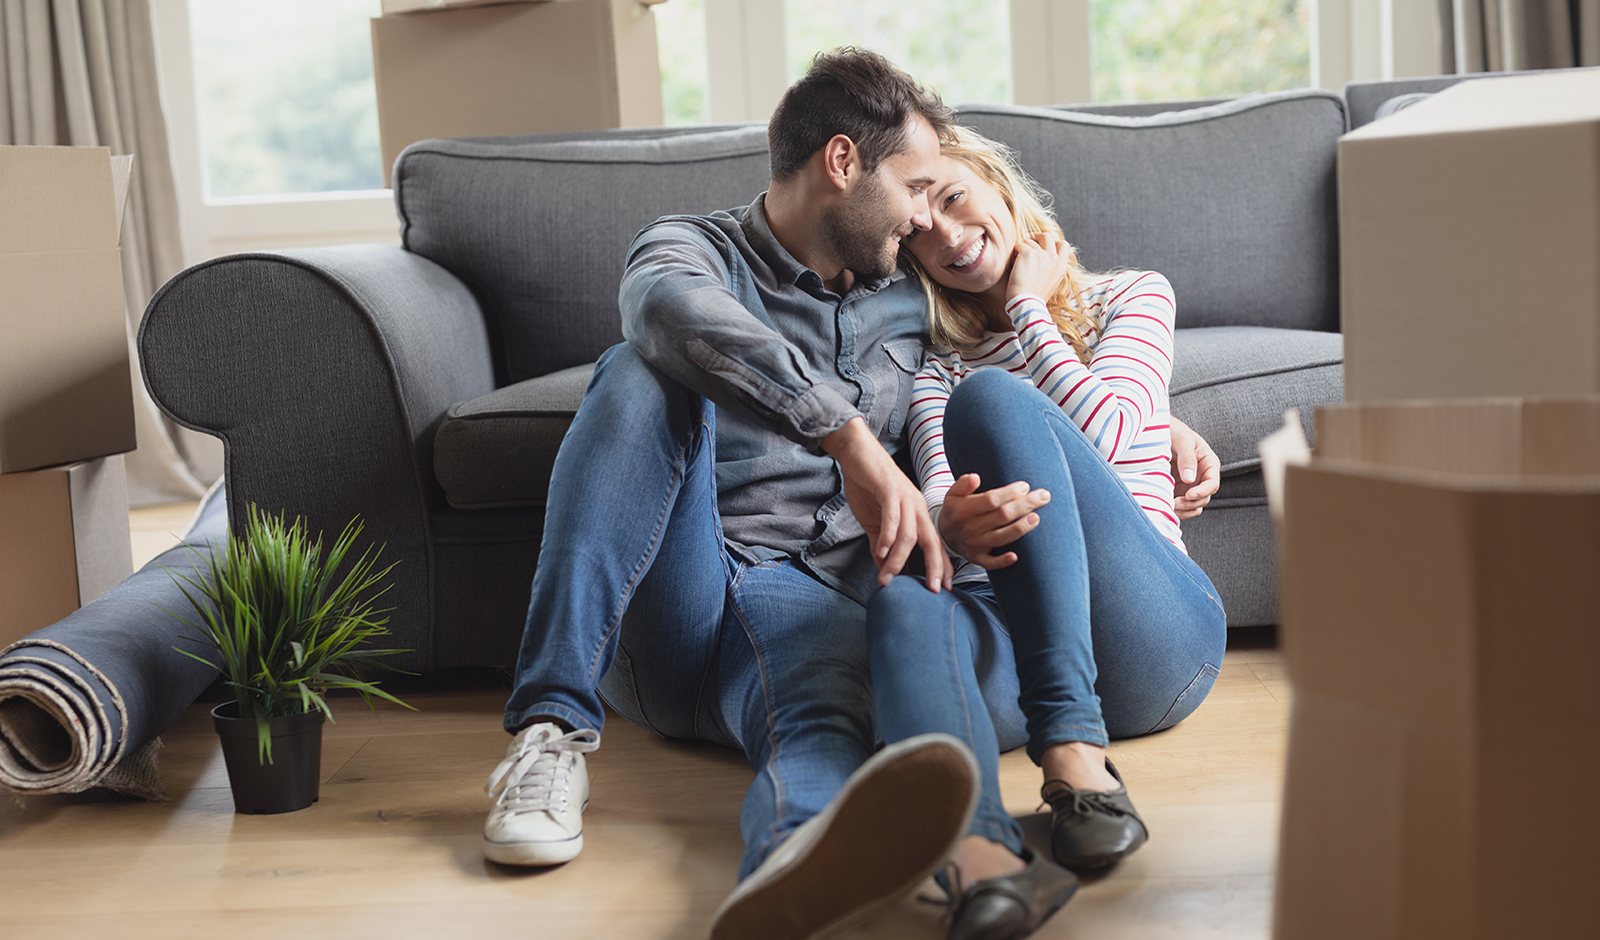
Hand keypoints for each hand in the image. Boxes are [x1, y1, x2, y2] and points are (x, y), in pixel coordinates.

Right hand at [822, 417, 949, 590]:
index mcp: (917, 514)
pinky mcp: (889, 490)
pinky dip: (887, 536)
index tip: (944, 588)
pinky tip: (881, 552)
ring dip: (898, 559)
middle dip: (935, 566)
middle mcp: (917, 507)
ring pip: (908, 535)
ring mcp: (905, 498)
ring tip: (887, 578)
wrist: (857, 453)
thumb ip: (880, 545)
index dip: (941, 565)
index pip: (934, 544)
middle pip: (931, 541)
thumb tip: (883, 568)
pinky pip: (892, 517)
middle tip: (933, 589)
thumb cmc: (868, 486)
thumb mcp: (875, 522)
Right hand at [936, 473, 1049, 569]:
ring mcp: (974, 545)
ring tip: (1036, 518)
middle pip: (1001, 516)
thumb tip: (975, 477)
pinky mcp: (978, 558)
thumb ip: (963, 484)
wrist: (944, 535)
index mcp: (963, 510)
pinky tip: (1015, 556)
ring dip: (1020, 528)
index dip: (1009, 493)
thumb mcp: (953, 494)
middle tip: (1044, 496)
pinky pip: (990, 563)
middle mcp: (969, 528)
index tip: (1025, 486)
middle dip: (1024, 505)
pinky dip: (1002, 561)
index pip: (990, 500)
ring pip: (1001, 537)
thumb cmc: (956, 510)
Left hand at [1005, 233, 1073, 305]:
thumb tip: (1044, 260)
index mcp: (1061, 267)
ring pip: (1030, 241)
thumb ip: (1051, 269)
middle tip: (1028, 241)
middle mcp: (1054, 258)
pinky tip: (1013, 264)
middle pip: (1047, 236)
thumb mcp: (1051, 283)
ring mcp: (1042, 254)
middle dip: (1037, 237)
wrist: (1027, 304)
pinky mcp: (1028, 253)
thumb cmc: (1035, 299)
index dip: (1053, 243)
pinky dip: (1014, 252)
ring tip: (1017, 262)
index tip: (1044, 246)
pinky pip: (1019, 245)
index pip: (1064, 245)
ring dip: (1022, 249)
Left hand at [1170, 416, 1218, 518]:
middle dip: (1191, 503)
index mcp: (1208, 463)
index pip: (1212, 484)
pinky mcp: (1179, 489)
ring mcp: (1191, 484)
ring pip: (1195, 505)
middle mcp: (1202, 476)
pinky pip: (1184, 505)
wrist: (1158, 431)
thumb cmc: (1174, 431)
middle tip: (1175, 503)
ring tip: (1171, 507)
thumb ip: (1187, 458)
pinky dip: (1179, 509)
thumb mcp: (1182, 440)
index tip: (1188, 495)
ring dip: (1185, 510)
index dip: (1202, 492)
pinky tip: (1168, 508)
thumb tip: (1189, 479)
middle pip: (1204, 498)